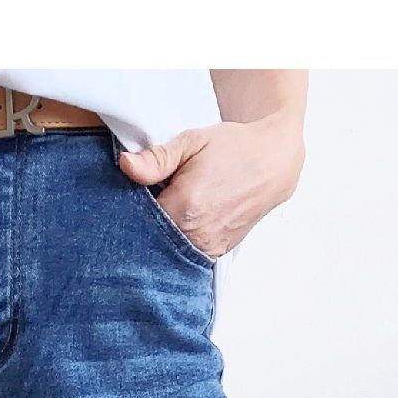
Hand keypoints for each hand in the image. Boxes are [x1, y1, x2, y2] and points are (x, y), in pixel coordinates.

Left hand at [120, 112, 303, 258]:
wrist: (272, 163)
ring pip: (166, 249)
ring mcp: (206, 248)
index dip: (131, 206)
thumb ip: (157, 158)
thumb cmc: (233, 149)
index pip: (137, 218)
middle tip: (154, 199)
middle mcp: (195, 234)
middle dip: (144, 222)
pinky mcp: (214, 254)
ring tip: (172, 208)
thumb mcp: (192, 142)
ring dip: (160, 234)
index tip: (136, 192)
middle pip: (149, 238)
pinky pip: (183, 255)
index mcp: (184, 207)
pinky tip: (182, 222)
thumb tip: (125, 165)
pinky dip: (177, 242)